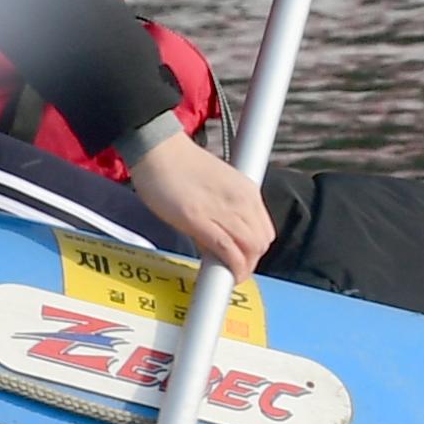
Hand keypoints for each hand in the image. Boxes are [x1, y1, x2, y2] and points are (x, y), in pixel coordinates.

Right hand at [129, 128, 271, 276]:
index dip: (255, 250)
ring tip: (229, 275)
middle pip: (261, 242)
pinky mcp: (198, 219)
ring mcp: (222, 211)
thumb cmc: (180, 165)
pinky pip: (226, 248)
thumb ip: (225, 210)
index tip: (244, 259)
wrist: (158, 149)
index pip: (265, 230)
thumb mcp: (216, 186)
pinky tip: (223, 274)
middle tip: (234, 271)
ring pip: (249, 248)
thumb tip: (223, 236)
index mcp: (247, 192)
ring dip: (242, 267)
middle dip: (250, 262)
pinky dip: (230, 266)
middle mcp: (241, 201)